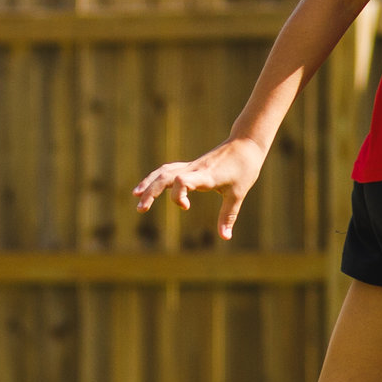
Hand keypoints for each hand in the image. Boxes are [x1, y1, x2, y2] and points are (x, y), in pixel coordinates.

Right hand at [133, 136, 266, 240]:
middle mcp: (195, 170)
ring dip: (149, 184)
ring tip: (136, 196)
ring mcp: (191, 166)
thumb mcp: (238, 194)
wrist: (245, 144)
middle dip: (151, 192)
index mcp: (206, 176)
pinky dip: (156, 178)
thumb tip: (225, 237)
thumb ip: (228, 215)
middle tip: (141, 209)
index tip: (186, 207)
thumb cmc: (244, 169)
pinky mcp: (191, 166)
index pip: (183, 180)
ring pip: (164, 172)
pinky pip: (168, 170)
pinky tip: (146, 187)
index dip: (178, 194)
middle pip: (165, 176)